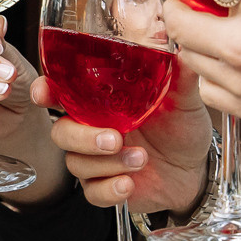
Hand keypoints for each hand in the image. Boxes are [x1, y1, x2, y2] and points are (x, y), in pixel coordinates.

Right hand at [30, 66, 212, 212]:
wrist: (195, 170)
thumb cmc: (182, 128)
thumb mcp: (184, 99)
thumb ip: (179, 76)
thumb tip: (180, 47)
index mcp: (101, 102)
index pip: (62, 92)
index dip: (45, 91)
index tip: (45, 92)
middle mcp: (92, 129)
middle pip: (61, 132)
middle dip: (83, 137)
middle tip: (115, 139)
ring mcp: (96, 160)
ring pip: (76, 164)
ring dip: (107, 163)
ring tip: (140, 159)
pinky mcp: (104, 186)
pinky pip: (92, 192)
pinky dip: (109, 189)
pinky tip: (128, 183)